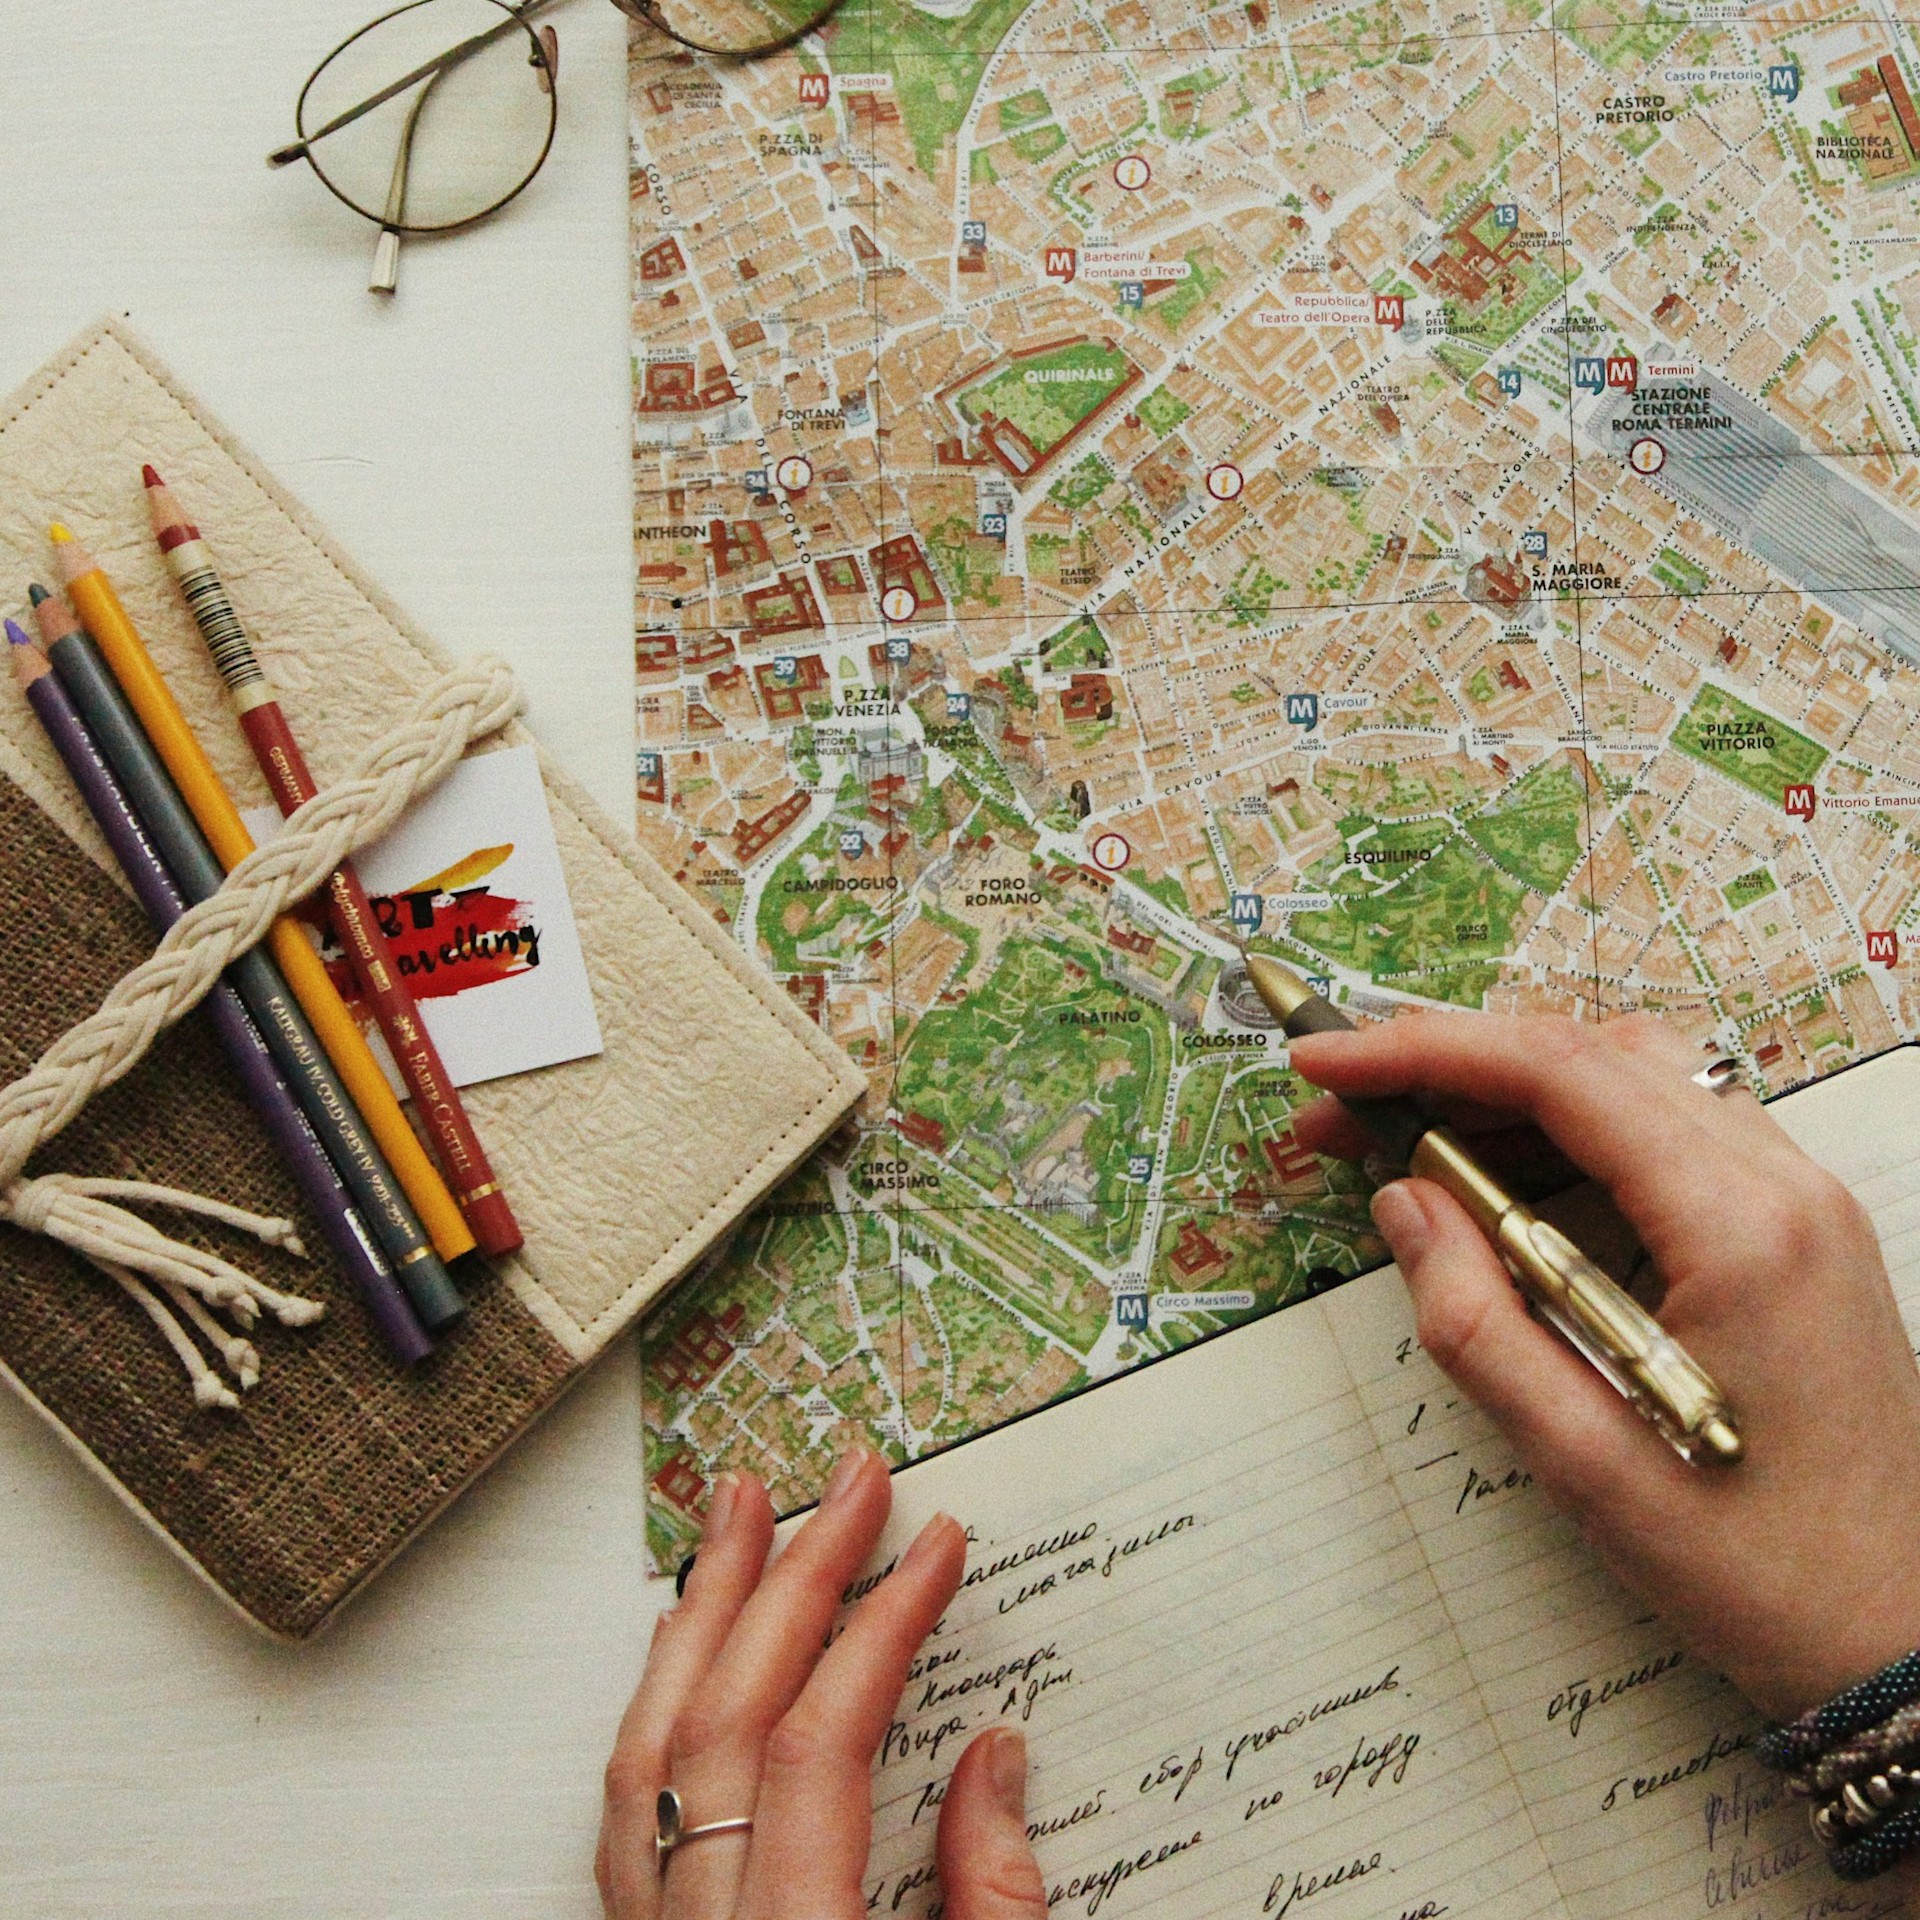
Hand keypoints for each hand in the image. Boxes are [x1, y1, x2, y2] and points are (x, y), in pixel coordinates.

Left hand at [596, 1449, 1046, 1919]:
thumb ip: (992, 1900)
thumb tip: (994, 1759)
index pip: (821, 1745)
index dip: (883, 1629)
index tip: (935, 1546)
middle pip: (728, 1717)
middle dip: (794, 1580)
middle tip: (849, 1486)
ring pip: (654, 1746)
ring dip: (705, 1612)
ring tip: (740, 1515)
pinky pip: (630, 1805)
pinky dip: (658, 1702)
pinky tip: (684, 1641)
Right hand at [1289, 1012, 1919, 1720]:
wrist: (1901, 1634)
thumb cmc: (1759, 1571)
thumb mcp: (1582, 1461)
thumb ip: (1476, 1321)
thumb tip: (1402, 1201)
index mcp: (1740, 1230)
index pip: (1561, 1074)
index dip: (1425, 1051)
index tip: (1326, 1066)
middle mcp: (1783, 1187)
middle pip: (1594, 1054)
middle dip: (1451, 1064)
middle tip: (1343, 1112)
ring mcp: (1800, 1202)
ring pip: (1634, 1077)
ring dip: (1509, 1090)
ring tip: (1406, 1141)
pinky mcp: (1795, 1230)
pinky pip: (1668, 1131)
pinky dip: (1570, 1129)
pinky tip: (1504, 1181)